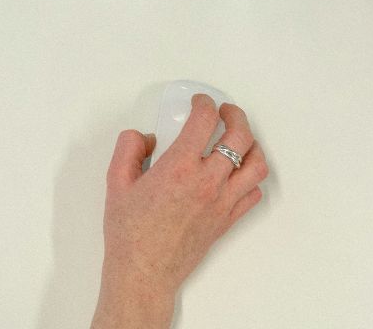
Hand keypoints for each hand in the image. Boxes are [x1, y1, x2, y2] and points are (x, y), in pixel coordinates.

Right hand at [93, 95, 267, 328]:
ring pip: (256, 165)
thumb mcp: (116, 181)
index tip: (199, 102)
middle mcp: (207, 182)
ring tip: (240, 138)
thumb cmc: (129, 231)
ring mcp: (222, 202)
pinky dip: (251, 178)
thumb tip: (146, 137)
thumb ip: (129, 148)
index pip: (204, 120)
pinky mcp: (227, 220)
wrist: (144, 271)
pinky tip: (238, 173)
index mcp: (179, 167)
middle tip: (225, 111)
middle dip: (235, 115)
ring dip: (252, 145)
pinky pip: (253, 194)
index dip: (204, 103)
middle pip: (239, 137)